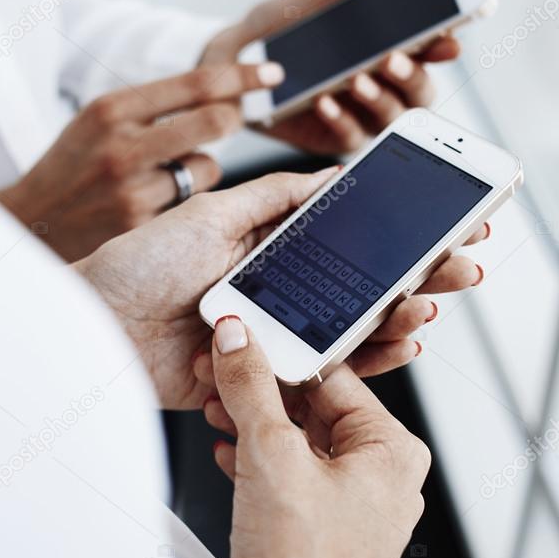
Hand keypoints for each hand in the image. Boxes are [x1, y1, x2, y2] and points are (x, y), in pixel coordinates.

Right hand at [0, 62, 284, 260]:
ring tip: (164, 175)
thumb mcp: (98, 121)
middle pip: (217, 122)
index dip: (244, 75)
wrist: (31, 223)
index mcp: (113, 109)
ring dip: (201, 168)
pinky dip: (184, 200)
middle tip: (231, 121)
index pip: (197, 83)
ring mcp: (133, 189)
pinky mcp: (141, 225)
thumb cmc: (72, 166)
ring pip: (208, 168)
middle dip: (234, 119)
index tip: (273, 72)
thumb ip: (152, 106)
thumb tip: (221, 91)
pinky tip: (151, 204)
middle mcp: (123, 146)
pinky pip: (190, 204)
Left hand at [76, 168, 489, 409]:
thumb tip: (334, 177)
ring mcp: (272, 338)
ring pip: (350, 333)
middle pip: (360, 289)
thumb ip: (273, 198)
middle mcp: (277, 296)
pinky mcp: (260, 380)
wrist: (95, 324)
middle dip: (416, 278)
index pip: (347, 246)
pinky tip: (398, 344)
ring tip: (430, 304)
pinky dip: (365, 363)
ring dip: (398, 320)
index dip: (397, 239)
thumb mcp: (211, 215)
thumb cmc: (140, 264)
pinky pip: (321, 375)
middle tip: (463, 267)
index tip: (444, 226)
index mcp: (267, 253)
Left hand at [201, 0, 460, 155]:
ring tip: (356, 79)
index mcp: (393, 50)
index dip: (443, 48)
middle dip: (411, 75)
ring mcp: (365, 116)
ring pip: (392, 119)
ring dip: (378, 98)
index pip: (432, 53)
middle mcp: (386, 86)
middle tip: (391, 57)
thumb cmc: (285, 28)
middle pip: (421, 92)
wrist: (237, 62)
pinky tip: (325, 102)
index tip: (446, 40)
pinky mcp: (338, 139)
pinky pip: (351, 136)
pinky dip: (340, 118)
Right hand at [209, 317, 428, 557]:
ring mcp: (357, 506)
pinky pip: (294, 478)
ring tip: (214, 407)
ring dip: (253, 424)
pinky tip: (228, 452)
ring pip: (300, 444)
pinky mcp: (329, 531)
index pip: (331, 376)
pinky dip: (259, 462)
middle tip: (218, 372)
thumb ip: (253, 390)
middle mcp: (382, 476)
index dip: (279, 355)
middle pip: (313, 409)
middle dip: (259, 392)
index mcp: (391, 450)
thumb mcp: (271, 460)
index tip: (242, 339)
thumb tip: (239, 338)